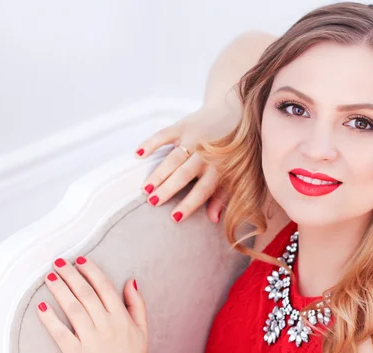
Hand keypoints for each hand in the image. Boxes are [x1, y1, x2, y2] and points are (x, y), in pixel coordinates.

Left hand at [37, 256, 158, 352]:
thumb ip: (137, 304)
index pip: (104, 288)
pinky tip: (41, 307)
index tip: (80, 260)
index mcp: (121, 318)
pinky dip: (50, 320)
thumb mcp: (142, 330)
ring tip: (50, 277)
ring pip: (73, 309)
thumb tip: (131, 281)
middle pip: (86, 294)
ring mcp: (91, 340)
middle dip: (71, 275)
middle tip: (58, 263)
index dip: (91, 271)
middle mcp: (106, 326)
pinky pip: (60, 334)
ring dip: (60, 290)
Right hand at [134, 104, 237, 223]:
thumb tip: (214, 220)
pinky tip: (138, 155)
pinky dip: (151, 143)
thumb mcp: (233, 175)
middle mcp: (206, 154)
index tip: (175, 217)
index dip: (190, 204)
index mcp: (218, 169)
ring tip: (145, 188)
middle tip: (152, 202)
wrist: (233, 112)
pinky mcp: (182, 126)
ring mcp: (193, 138)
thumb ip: (222, 197)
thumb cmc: (231, 151)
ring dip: (158, 173)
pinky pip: (164, 134)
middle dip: (168, 188)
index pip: (203, 190)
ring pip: (173, 158)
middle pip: (184, 174)